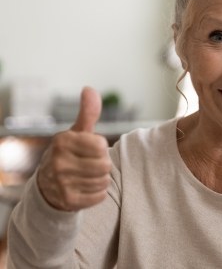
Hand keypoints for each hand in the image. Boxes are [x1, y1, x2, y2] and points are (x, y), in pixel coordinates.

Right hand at [37, 87, 111, 210]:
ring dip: (100, 179)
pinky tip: (85, 188)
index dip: (101, 148)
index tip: (90, 149)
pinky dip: (97, 193)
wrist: (48, 185)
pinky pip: (100, 196)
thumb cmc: (70, 153)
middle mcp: (58, 161)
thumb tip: (89, 88)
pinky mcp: (67, 200)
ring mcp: (61, 182)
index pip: (102, 146)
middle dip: (102, 164)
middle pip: (105, 165)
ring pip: (104, 181)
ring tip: (86, 175)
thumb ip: (88, 112)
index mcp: (62, 141)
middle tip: (90, 164)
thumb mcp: (77, 132)